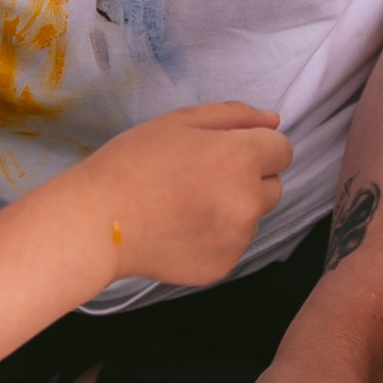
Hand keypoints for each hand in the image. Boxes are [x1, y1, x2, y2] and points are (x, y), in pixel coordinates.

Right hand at [82, 102, 290, 288]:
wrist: (99, 222)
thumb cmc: (133, 163)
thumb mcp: (180, 121)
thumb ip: (234, 116)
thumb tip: (274, 121)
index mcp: (241, 160)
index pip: (283, 150)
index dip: (257, 147)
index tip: (227, 152)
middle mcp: (249, 202)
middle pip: (273, 186)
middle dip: (250, 179)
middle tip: (203, 178)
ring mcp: (237, 239)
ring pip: (252, 217)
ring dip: (233, 209)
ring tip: (186, 205)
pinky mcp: (222, 266)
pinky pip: (232, 244)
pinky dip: (216, 237)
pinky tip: (181, 229)